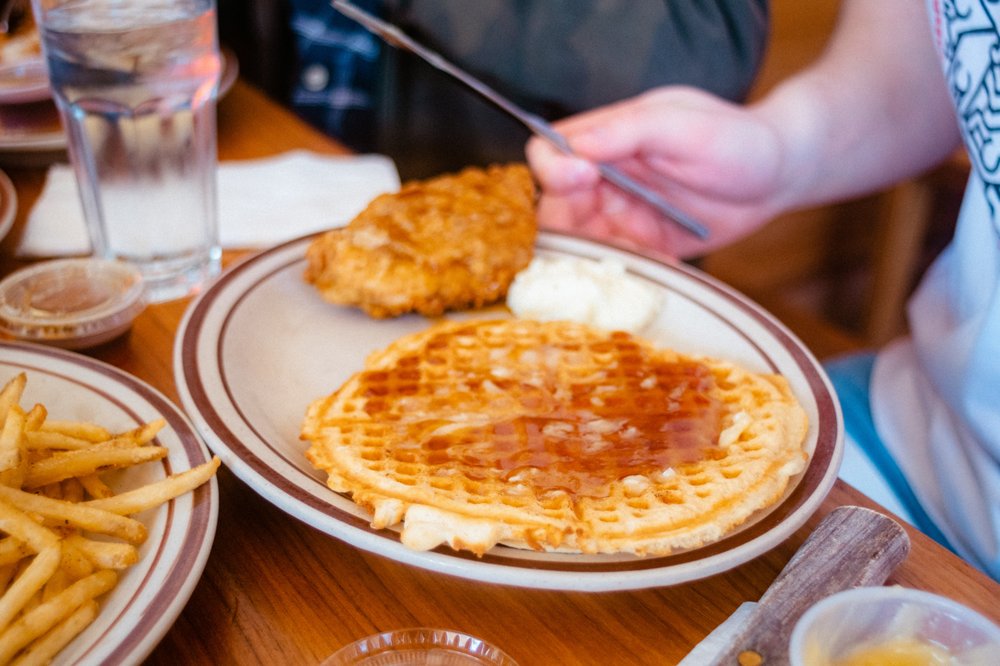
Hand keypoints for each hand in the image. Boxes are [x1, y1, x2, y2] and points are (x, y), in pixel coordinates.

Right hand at [526, 86, 787, 258]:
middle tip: (606, 233)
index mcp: (606, 137)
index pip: (549, 151)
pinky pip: (616, 267)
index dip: (552, 168)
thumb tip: (575, 146)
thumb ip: (627, 131)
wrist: (778, 175)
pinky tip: (660, 264)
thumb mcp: (682, 125)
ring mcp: (620, 215)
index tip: (581, 177)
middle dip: (568, 224)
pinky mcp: (641, 246)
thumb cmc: (735, 138)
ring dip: (594, 257)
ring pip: (579, 243)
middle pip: (555, 205)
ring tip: (636, 255)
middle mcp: (604, 178)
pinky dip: (627, 274)